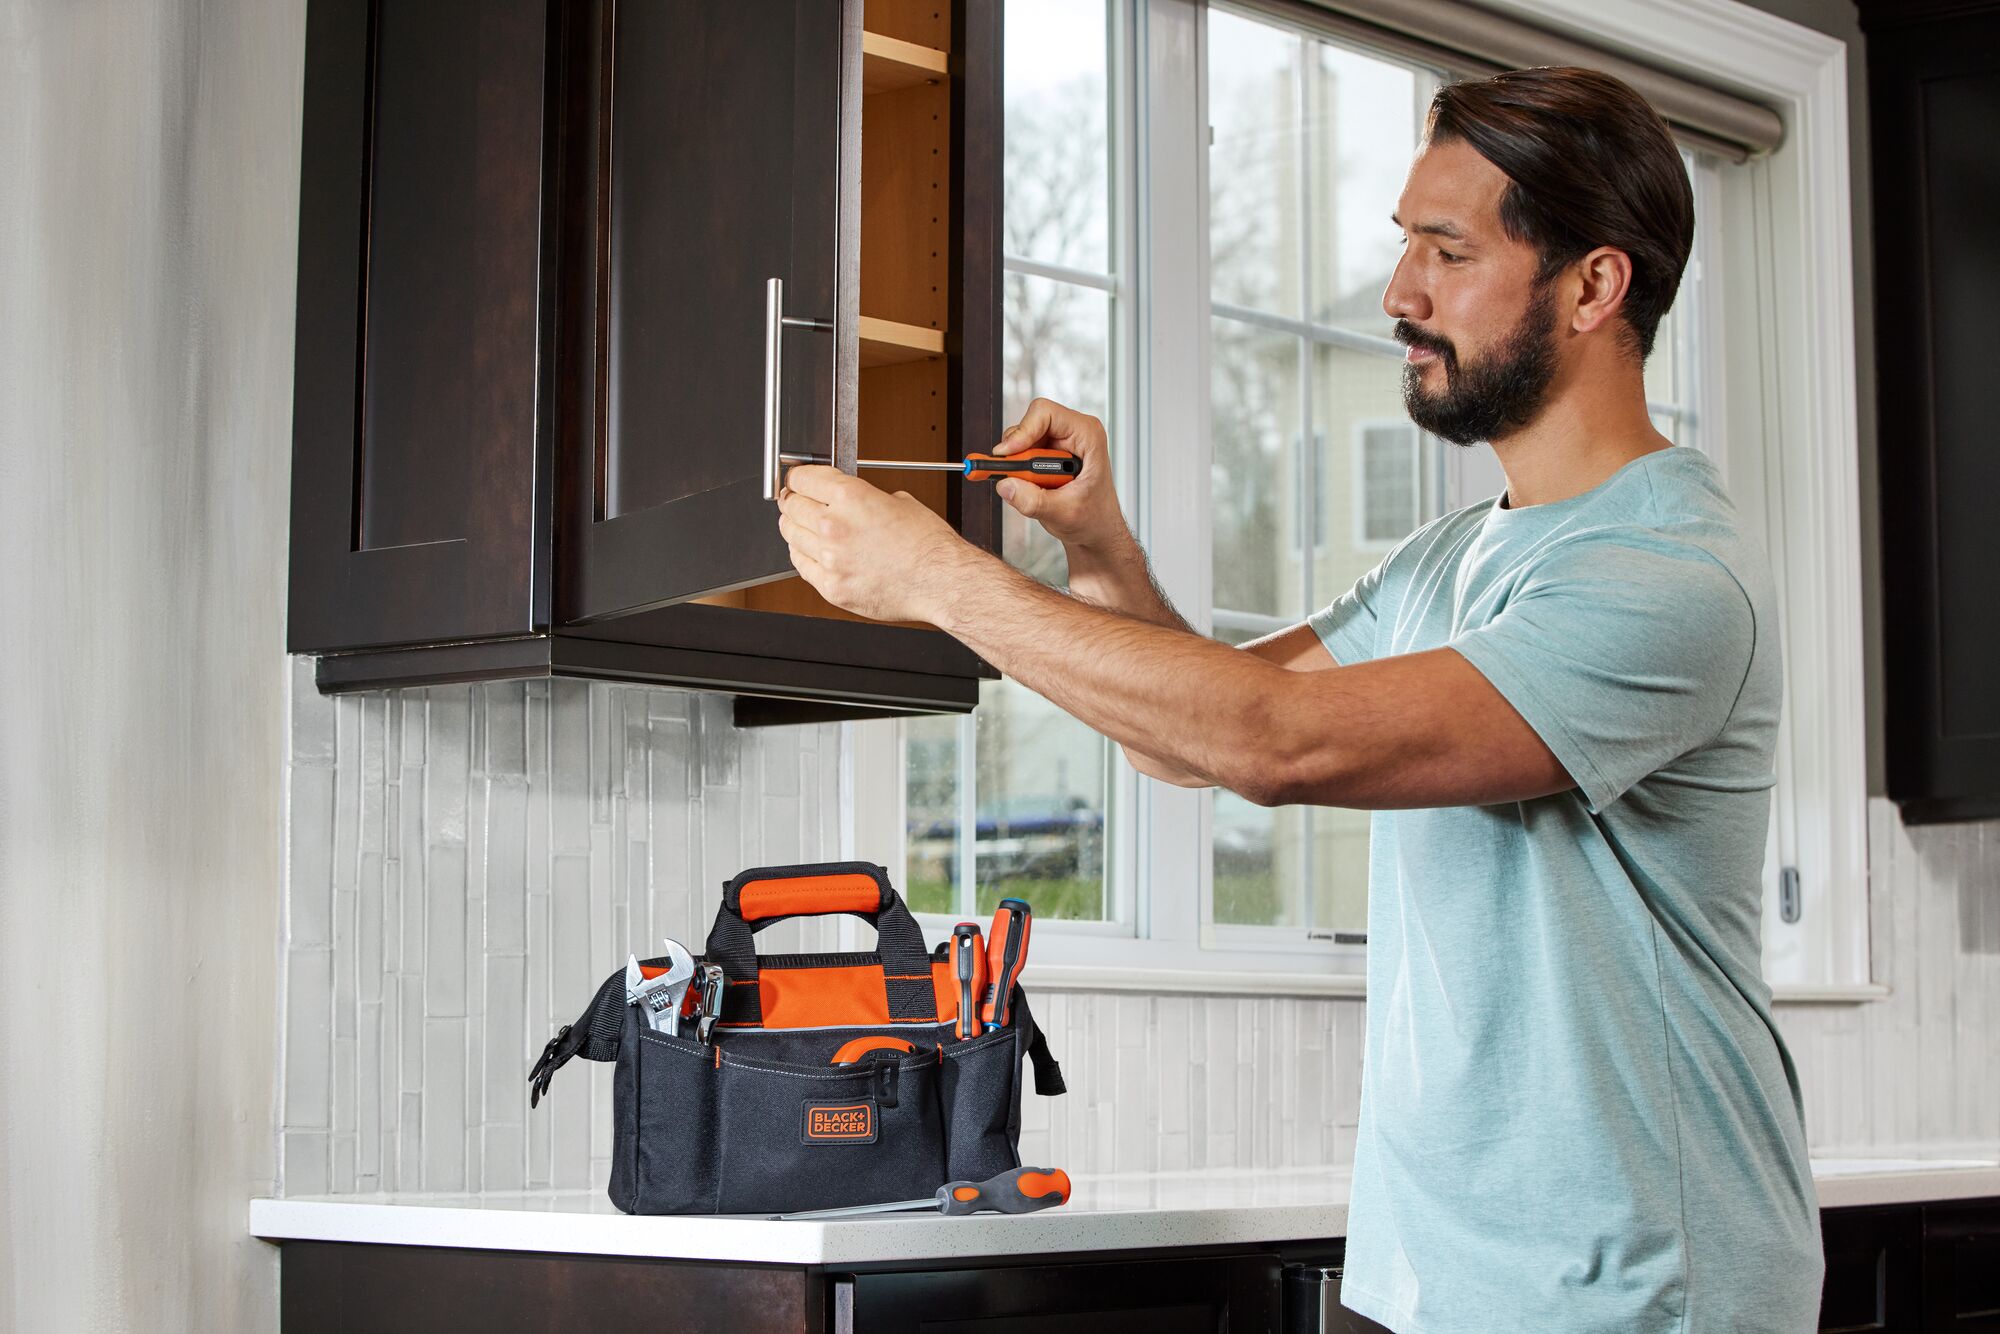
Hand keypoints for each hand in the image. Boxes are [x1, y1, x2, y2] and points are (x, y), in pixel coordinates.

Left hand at [775, 466, 978, 622]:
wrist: (939, 581)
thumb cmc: (928, 545)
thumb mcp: (900, 502)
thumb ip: (866, 499)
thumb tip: (853, 503)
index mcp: (850, 497)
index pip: (802, 479)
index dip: (797, 478)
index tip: (796, 481)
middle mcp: (834, 525)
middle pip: (791, 506)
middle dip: (792, 501)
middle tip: (794, 502)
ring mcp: (830, 558)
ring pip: (791, 536)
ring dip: (793, 528)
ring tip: (799, 526)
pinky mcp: (832, 586)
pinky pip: (802, 566)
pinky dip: (802, 555)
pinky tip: (808, 551)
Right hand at [991, 398, 1126, 551]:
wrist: (1096, 530)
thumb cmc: (1094, 517)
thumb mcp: (1064, 513)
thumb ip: (1033, 500)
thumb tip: (1006, 485)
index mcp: (1087, 436)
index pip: (1045, 414)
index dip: (1022, 431)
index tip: (1007, 454)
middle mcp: (1073, 432)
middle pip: (1029, 423)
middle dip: (1015, 450)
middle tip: (1008, 474)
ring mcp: (1059, 441)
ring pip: (1021, 438)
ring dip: (1017, 463)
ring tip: (1029, 486)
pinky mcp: (1047, 453)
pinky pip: (1020, 452)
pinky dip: (1017, 469)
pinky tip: (1029, 486)